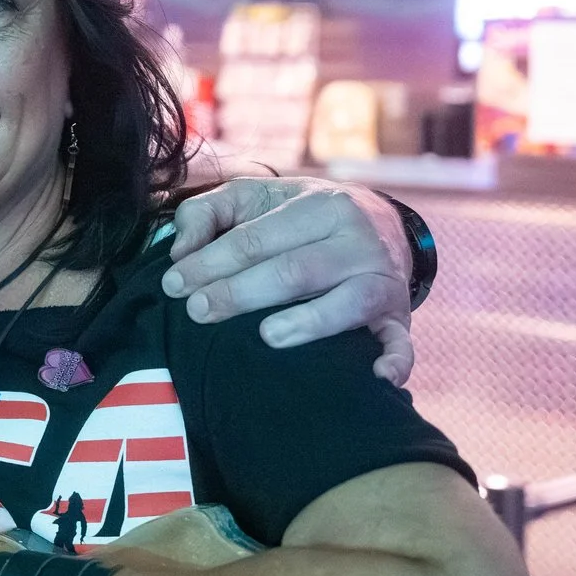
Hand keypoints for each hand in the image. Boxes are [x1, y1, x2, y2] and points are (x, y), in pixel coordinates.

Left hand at [163, 178, 414, 384]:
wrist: (380, 224)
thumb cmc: (298, 217)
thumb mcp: (254, 198)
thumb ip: (208, 212)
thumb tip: (180, 250)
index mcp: (320, 205)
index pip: (256, 238)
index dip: (211, 262)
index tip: (174, 285)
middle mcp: (357, 241)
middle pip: (296, 270)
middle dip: (242, 293)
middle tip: (198, 311)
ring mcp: (383, 281)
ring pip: (348, 302)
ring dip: (309, 322)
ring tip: (267, 337)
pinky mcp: (398, 318)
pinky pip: (401, 342)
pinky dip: (394, 361)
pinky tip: (376, 377)